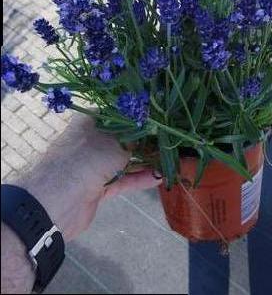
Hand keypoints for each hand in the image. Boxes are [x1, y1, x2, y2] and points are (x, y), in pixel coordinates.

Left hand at [17, 114, 159, 241]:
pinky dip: (140, 178)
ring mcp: (96, 164)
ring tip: (171, 159)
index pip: (120, 113)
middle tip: (171, 140)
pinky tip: (160, 176)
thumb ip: (136, 138)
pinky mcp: (99, 186)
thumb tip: (153, 130)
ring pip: (126, 159)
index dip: (141, 115)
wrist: (56, 201)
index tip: (162, 117)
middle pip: (125, 137)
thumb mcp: (116, 143)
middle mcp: (94, 139)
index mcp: (92, 121)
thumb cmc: (86, 159)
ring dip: (147, 160)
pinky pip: (124, 179)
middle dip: (147, 140)